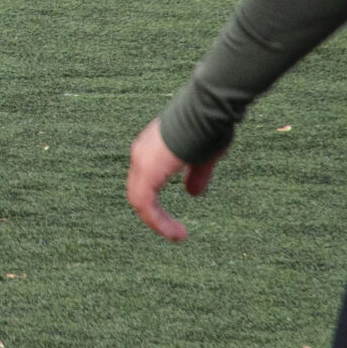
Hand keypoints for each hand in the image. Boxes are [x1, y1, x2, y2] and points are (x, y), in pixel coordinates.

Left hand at [126, 117, 221, 241]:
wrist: (207, 111)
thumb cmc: (208, 127)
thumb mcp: (202, 158)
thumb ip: (196, 175)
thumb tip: (193, 194)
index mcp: (151, 150)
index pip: (145, 183)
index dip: (155, 204)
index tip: (174, 220)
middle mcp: (141, 154)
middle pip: (139, 192)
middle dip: (155, 215)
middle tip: (174, 232)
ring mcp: (142, 162)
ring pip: (139, 200)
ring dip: (157, 222)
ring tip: (177, 236)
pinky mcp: (148, 171)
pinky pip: (145, 203)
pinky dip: (157, 221)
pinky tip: (175, 233)